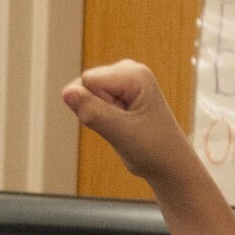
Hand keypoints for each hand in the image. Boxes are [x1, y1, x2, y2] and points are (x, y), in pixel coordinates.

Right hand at [61, 61, 192, 187]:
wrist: (169, 164)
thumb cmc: (153, 149)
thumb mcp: (120, 132)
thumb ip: (92, 111)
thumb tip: (65, 92)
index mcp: (134, 74)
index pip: (88, 81)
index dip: (96, 107)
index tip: (122, 122)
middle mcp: (128, 70)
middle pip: (85, 85)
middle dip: (96, 110)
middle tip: (122, 127)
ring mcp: (122, 80)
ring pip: (85, 94)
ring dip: (98, 116)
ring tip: (123, 127)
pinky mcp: (117, 92)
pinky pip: (90, 102)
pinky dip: (100, 118)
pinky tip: (121, 125)